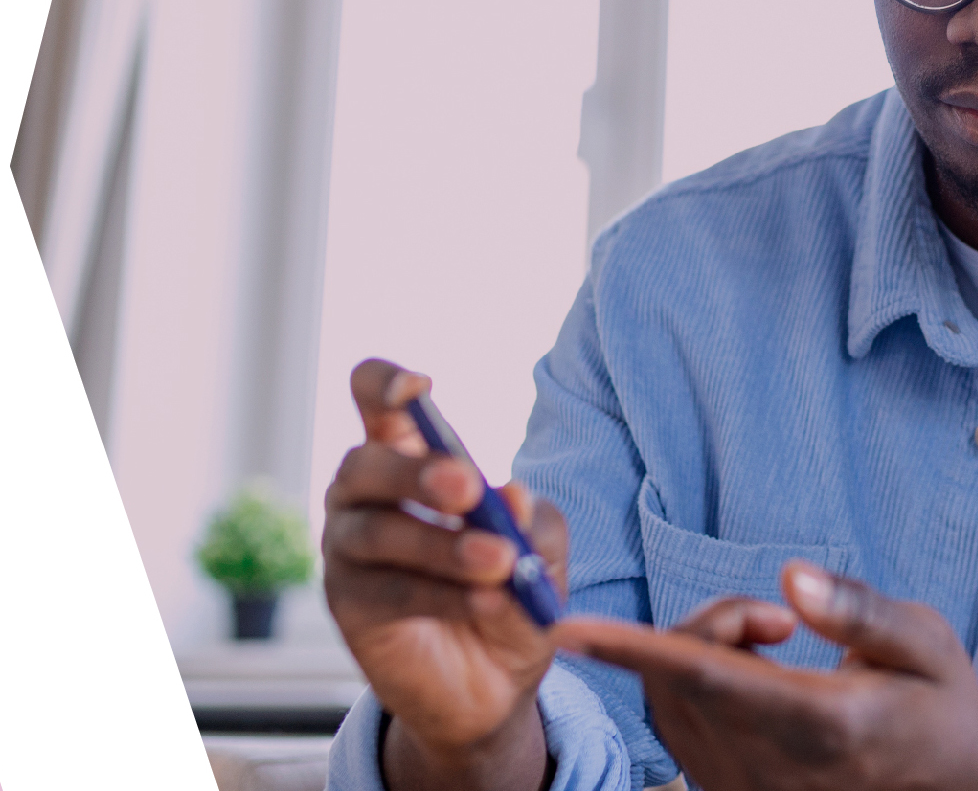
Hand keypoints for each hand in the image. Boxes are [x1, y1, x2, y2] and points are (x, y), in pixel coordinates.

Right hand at [322, 359, 566, 790]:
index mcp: (408, 454)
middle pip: (365, 464)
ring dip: (443, 546)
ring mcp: (349, 548)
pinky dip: (443, 594)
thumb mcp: (541, 549)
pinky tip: (488, 602)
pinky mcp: (349, 605)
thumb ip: (531, 522)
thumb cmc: (512, 587)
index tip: (419, 387)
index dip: (385, 384)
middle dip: (416, 473)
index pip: (373, 399)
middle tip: (468, 489)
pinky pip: (389, 591)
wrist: (496, 680)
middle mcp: (365, 493)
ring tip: (499, 562)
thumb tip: (512, 496)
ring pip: (380, 533)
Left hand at [557, 563, 977, 790]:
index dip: (633, 648)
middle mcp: (771, 768)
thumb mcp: (925, 641)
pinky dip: (691, 687)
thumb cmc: (942, 700)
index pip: (704, 677)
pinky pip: (679, 732)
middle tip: (776, 618)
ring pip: (669, 709)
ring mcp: (750, 790)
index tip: (569, 627)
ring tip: (772, 645)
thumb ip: (858, 609)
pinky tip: (754, 676)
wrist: (958, 783)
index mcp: (818, 725)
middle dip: (702, 625)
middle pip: (680, 680)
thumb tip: (792, 578)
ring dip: (695, 655)